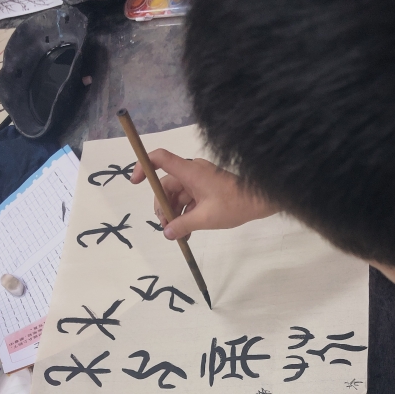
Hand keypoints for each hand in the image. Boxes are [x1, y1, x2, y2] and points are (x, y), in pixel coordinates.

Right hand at [130, 150, 278, 239]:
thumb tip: (166, 233)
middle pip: (166, 185)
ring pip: (177, 195)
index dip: (144, 165)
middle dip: (162, 206)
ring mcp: (199, 180)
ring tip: (178, 235)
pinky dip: (185, 214)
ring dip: (174, 214)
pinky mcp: (206, 189)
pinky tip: (186, 233)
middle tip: (166, 227)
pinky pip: (188, 200)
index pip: (160, 159)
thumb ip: (183, 225)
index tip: (135, 181)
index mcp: (190, 172)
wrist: (259, 202)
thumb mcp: (205, 218)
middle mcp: (192, 172)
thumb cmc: (234, 205)